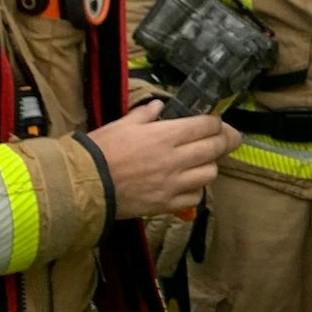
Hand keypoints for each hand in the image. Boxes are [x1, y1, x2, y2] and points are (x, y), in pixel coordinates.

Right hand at [86, 101, 240, 218]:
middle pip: (216, 147)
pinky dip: (196, 190)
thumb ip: (145, 115)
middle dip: (226, 140)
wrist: (84, 185)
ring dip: (210, 165)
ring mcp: (174, 183)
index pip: (207, 125)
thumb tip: (159, 106)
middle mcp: (176, 159)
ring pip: (210, 173)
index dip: (217, 122)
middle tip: (228, 138)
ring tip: (202, 162)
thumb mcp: (121, 124)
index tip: (216, 123)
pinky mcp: (167, 204)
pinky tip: (188, 184)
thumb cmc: (100, 150)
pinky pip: (196, 197)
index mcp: (166, 135)